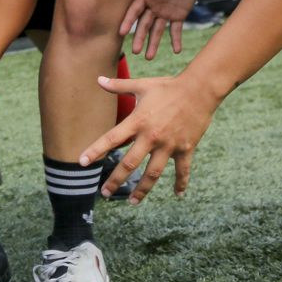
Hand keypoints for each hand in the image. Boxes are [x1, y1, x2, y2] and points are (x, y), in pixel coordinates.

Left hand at [77, 72, 222, 202]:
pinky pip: (183, 170)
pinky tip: (177, 195)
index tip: (82, 163)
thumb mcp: (142, 85)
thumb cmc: (168, 86)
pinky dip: (181, 183)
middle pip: (130, 163)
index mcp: (138, 121)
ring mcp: (169, 145)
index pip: (112, 139)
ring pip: (153, 173)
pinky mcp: (185, 148)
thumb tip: (97, 79)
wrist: (199, 89)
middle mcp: (151, 136)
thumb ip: (118, 86)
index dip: (96, 151)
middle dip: (116, 180)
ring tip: (132, 201)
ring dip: (142, 189)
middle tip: (105, 193)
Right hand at [120, 0, 203, 59]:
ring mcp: (165, 13)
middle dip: (140, 38)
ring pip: (157, 31)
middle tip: (136, 52)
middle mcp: (153, 7)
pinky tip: (177, 50)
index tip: (122, 32)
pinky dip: (176, 40)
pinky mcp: (178, 16)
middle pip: (144, 25)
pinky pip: (176, 30)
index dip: (128, 21)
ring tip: (149, 57)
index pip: (135, 11)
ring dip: (153, 43)